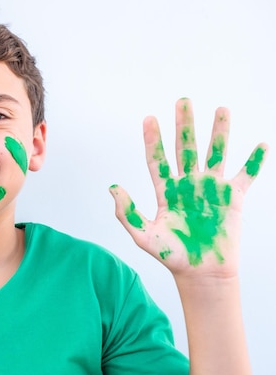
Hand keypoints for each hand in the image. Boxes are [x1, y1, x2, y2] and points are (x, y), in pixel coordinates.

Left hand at [110, 98, 267, 277]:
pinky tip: (261, 144)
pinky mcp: (233, 199)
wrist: (201, 273)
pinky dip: (254, 162)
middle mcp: (188, 185)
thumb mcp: (143, 236)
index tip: (149, 118)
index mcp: (166, 192)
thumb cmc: (172, 256)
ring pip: (216, 154)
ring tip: (222, 109)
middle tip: (183, 101)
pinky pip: (246, 176)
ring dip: (219, 132)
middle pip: (186, 149)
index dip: (152, 140)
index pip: (157, 160)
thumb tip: (113, 187)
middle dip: (185, 125)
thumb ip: (127, 212)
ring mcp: (211, 189)